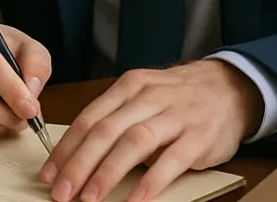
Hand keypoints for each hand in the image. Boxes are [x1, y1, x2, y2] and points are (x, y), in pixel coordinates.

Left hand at [40, 61, 264, 201]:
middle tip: (61, 192)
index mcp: (128, 87)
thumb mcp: (141, 96)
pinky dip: (150, 182)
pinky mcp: (199, 136)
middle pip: (105, 131)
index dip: (65, 149)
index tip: (48, 174)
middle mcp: (148, 97)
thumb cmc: (176, 98)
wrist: (228, 89)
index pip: (88, 119)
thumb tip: (75, 154)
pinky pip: (170, 161)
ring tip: (89, 197)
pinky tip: (133, 200)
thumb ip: (114, 118)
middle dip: (78, 164)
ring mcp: (175, 115)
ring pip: (133, 143)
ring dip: (107, 173)